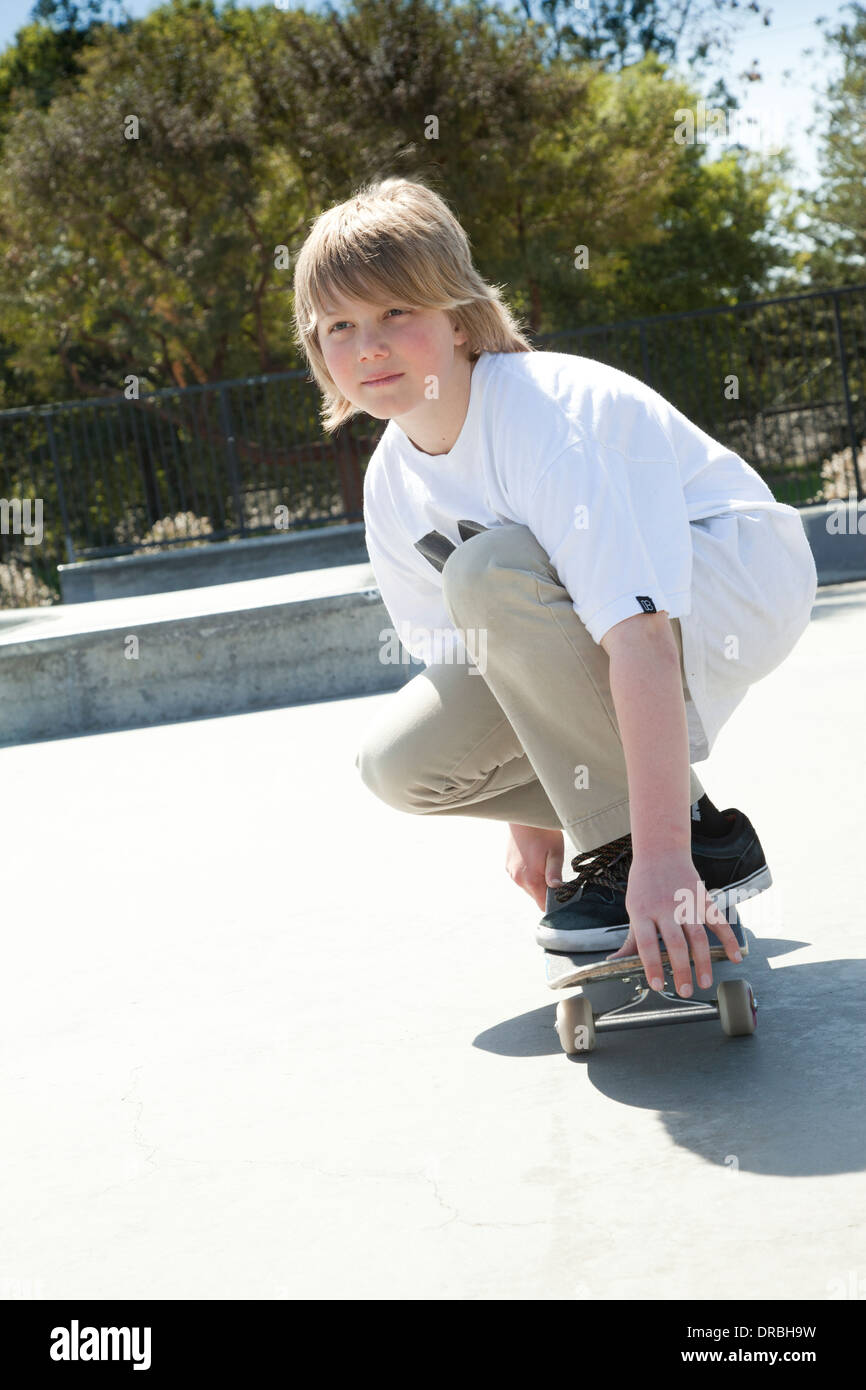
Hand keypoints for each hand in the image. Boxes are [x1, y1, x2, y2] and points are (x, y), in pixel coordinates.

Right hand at [505, 824, 563, 911]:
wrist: (525, 817)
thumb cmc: (543, 833)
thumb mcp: (555, 852)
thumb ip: (555, 873)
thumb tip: (557, 889)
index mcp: (530, 879)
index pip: (542, 905)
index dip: (554, 903)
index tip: (562, 894)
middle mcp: (518, 879)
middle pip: (536, 896)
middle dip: (546, 890)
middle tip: (556, 873)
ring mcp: (511, 872)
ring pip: (528, 886)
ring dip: (538, 880)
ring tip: (545, 863)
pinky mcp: (508, 865)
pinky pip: (521, 876)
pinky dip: (529, 873)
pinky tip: (535, 859)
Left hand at [605, 850, 742, 997]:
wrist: (661, 850)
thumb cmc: (644, 885)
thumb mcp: (633, 909)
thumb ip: (631, 939)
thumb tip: (615, 962)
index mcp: (643, 911)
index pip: (645, 943)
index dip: (651, 965)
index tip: (657, 985)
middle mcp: (665, 908)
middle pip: (675, 943)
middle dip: (681, 970)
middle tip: (685, 992)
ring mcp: (687, 903)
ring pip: (698, 936)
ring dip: (704, 962)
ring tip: (706, 982)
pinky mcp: (703, 898)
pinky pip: (718, 922)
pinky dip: (729, 940)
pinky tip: (734, 957)